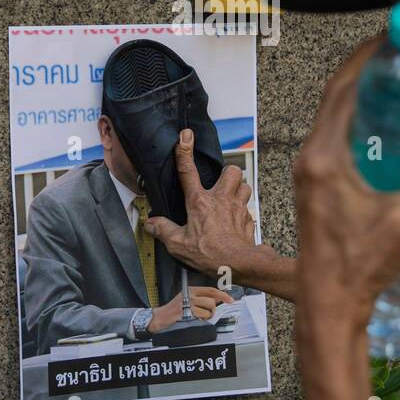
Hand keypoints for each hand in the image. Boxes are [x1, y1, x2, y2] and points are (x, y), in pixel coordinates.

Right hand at [144, 129, 256, 276]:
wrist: (239, 264)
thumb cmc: (209, 254)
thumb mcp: (178, 245)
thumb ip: (164, 230)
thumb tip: (151, 223)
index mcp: (199, 202)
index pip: (188, 171)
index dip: (184, 151)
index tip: (185, 135)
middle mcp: (220, 199)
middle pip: (231, 170)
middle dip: (226, 173)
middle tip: (219, 183)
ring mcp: (237, 207)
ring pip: (244, 185)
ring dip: (237, 189)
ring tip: (229, 198)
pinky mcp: (248, 218)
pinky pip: (248, 207)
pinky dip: (243, 210)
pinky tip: (236, 219)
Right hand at [149, 286, 232, 332]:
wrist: (160, 317)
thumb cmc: (174, 310)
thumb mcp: (187, 299)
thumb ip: (202, 298)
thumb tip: (218, 300)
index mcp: (192, 289)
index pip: (211, 290)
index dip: (223, 295)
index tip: (230, 300)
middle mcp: (190, 294)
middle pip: (212, 300)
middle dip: (213, 310)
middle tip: (207, 314)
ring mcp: (188, 303)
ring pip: (208, 309)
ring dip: (207, 316)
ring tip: (199, 317)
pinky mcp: (186, 311)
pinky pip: (201, 316)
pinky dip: (200, 320)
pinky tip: (193, 319)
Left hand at [294, 36, 399, 329]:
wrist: (329, 306)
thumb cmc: (356, 268)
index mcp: (323, 156)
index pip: (344, 89)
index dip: (370, 58)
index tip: (396, 38)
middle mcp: (311, 157)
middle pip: (339, 95)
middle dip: (371, 71)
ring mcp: (312, 171)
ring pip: (337, 116)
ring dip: (366, 95)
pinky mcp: (319, 185)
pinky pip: (339, 137)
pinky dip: (363, 122)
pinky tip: (393, 130)